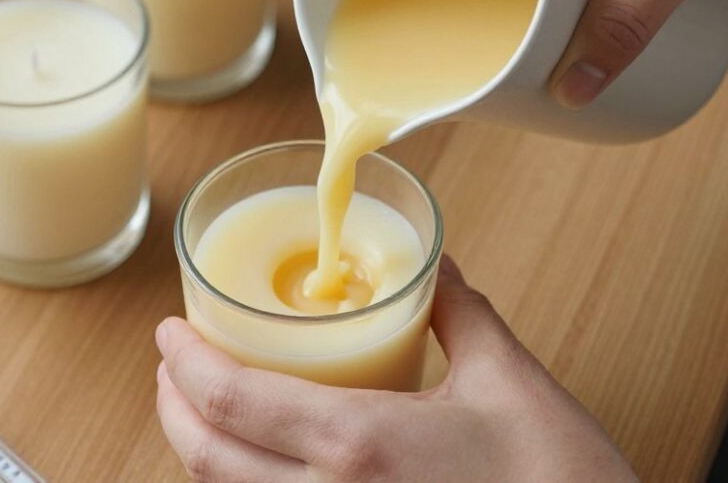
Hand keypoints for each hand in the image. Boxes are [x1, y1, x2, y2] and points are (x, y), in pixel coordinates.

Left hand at [155, 257, 637, 481]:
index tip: (166, 333)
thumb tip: (437, 266)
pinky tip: (262, 464)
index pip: (233, 400)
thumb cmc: (562, 482)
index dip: (184, 364)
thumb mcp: (511, 381)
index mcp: (358, 446)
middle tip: (174, 366)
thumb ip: (461, 313)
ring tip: (207, 408)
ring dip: (204, 452)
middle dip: (174, 408)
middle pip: (209, 459)